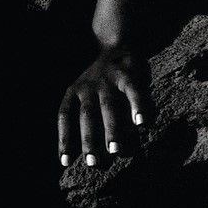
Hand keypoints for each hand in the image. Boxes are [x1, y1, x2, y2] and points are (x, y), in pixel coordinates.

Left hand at [57, 45, 150, 167]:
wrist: (116, 44)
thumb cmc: (102, 82)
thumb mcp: (87, 95)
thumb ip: (89, 120)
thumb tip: (93, 154)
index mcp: (74, 92)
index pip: (65, 117)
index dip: (64, 139)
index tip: (65, 162)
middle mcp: (87, 86)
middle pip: (86, 116)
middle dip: (89, 140)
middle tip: (93, 163)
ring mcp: (107, 80)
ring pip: (108, 107)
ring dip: (112, 129)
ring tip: (115, 151)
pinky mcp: (128, 74)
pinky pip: (133, 92)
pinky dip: (138, 107)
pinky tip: (143, 124)